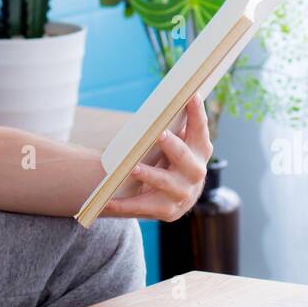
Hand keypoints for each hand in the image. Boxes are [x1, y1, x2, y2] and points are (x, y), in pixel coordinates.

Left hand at [101, 93, 212, 221]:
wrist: (176, 199)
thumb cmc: (172, 161)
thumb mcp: (178, 143)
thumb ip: (174, 127)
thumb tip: (159, 104)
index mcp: (199, 150)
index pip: (200, 129)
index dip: (197, 113)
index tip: (191, 96)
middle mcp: (195, 172)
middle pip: (183, 156)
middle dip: (172, 145)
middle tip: (159, 134)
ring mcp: (182, 193)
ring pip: (164, 182)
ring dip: (149, 174)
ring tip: (134, 168)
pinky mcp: (168, 211)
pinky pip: (143, 206)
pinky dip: (124, 204)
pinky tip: (107, 202)